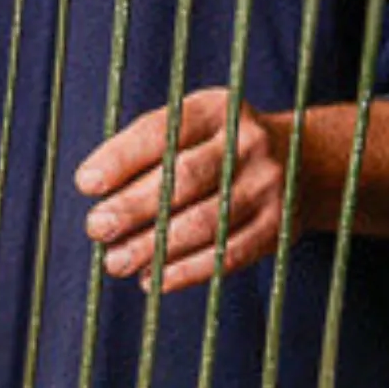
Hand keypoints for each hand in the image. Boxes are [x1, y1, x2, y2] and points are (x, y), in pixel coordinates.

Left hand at [75, 88, 290, 292]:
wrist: (302, 162)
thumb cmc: (220, 145)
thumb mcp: (194, 125)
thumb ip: (149, 146)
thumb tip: (95, 185)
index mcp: (220, 108)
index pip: (166, 129)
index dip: (123, 157)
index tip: (86, 183)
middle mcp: (248, 142)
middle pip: (184, 178)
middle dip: (133, 206)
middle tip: (96, 226)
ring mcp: (268, 185)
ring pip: (204, 222)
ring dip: (154, 247)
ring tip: (115, 260)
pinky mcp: (278, 226)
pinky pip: (227, 255)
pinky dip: (186, 271)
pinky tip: (153, 279)